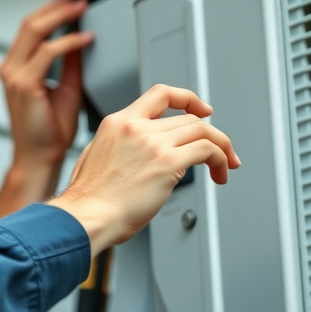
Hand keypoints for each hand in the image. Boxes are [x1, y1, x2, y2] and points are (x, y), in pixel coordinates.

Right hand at [0, 0, 92, 201]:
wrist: (40, 158)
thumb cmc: (50, 132)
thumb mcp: (67, 89)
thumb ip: (70, 64)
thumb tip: (80, 39)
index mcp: (17, 69)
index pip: (31, 29)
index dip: (52, 11)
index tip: (73, 3)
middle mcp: (11, 69)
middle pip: (30, 23)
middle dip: (56, 7)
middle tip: (79, 0)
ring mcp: (14, 76)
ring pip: (34, 31)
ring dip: (60, 17)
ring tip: (81, 9)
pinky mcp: (24, 86)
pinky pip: (46, 54)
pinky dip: (67, 42)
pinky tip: (84, 39)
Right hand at [49, 84, 240, 254]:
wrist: (86, 216)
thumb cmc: (88, 199)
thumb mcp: (94, 156)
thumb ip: (117, 146)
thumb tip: (133, 152)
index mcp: (117, 123)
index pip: (160, 95)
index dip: (187, 99)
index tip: (201, 110)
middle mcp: (136, 127)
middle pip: (187, 118)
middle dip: (210, 133)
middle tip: (219, 151)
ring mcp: (153, 143)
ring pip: (203, 131)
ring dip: (221, 148)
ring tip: (225, 165)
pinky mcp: (168, 162)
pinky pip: (208, 151)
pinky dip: (220, 160)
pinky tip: (219, 174)